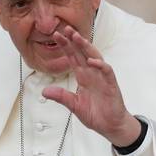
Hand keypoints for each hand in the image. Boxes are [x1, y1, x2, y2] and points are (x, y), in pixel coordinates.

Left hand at [42, 26, 140, 146]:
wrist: (111, 126)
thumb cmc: (96, 114)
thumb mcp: (74, 105)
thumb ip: (61, 97)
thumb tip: (44, 91)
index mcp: (83, 76)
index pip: (73, 57)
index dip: (65, 46)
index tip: (56, 35)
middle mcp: (92, 74)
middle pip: (82, 53)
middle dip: (74, 41)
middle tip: (65, 29)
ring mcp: (102, 78)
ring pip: (95, 57)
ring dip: (87, 47)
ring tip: (77, 38)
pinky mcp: (111, 85)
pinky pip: (107, 71)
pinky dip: (100, 65)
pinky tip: (92, 61)